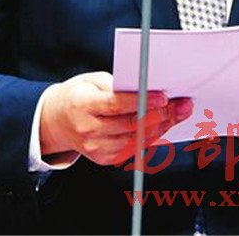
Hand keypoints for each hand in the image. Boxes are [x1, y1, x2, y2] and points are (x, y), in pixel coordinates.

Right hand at [40, 71, 192, 164]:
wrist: (56, 121)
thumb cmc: (78, 95)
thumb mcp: (92, 80)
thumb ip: (117, 85)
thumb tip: (147, 87)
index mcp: (82, 105)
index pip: (117, 105)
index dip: (142, 101)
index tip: (163, 97)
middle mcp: (88, 130)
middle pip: (131, 125)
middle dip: (161, 114)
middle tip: (182, 104)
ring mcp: (95, 148)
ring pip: (136, 140)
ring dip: (162, 127)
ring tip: (178, 113)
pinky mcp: (103, 158)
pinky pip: (133, 148)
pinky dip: (151, 137)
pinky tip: (163, 125)